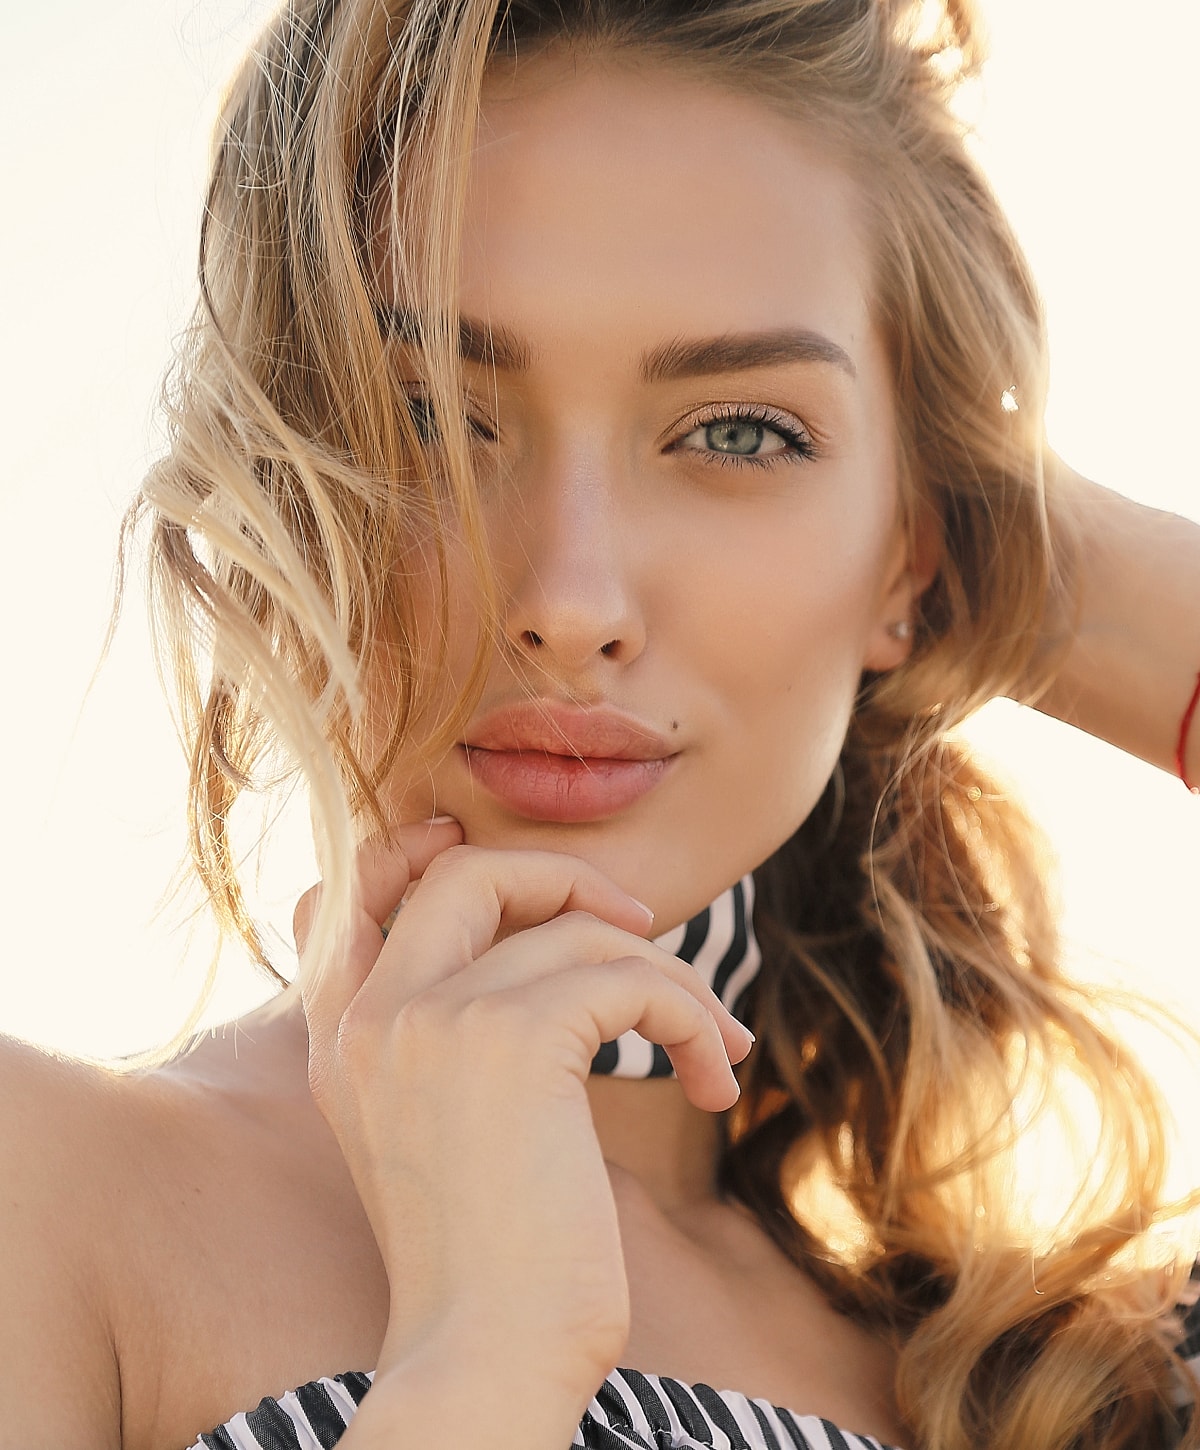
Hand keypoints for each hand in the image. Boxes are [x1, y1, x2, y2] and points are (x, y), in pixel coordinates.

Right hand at [296, 822, 752, 1407]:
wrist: (484, 1360)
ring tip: (716, 1044)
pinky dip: (692, 1016)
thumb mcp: (437, 1132)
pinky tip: (715, 1077)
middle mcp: (370, 1015)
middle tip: (641, 928)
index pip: (357, 888)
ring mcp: (431, 1018)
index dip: (428, 852)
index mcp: (342, 1037)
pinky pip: (632, 979)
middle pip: (466, 870)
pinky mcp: (511, 1040)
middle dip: (566, 879)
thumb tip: (552, 948)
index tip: (514, 866)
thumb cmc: (486, 1260)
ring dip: (672, 979)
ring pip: (579, 928)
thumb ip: (452, 1035)